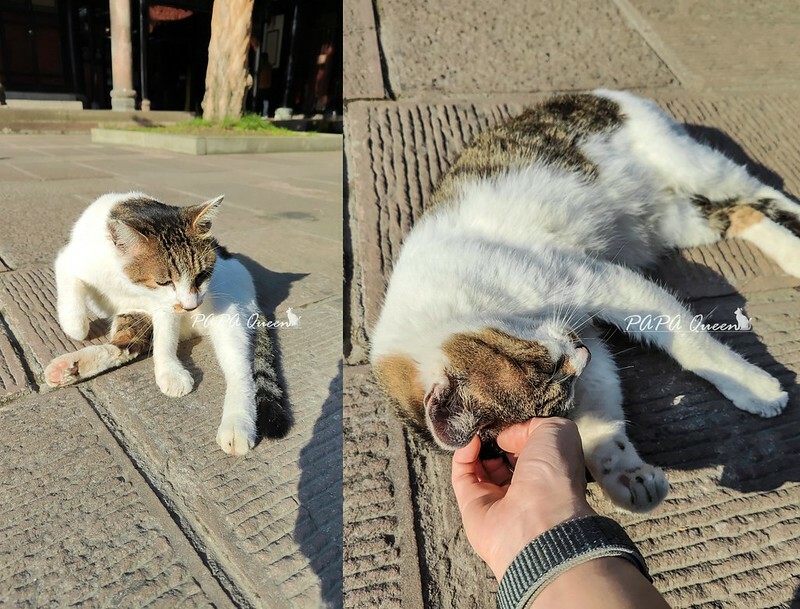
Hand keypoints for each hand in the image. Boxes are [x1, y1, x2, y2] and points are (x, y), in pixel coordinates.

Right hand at [451, 418, 595, 580]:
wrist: (536, 521)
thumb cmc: (554, 475)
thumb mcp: (557, 432)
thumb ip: (531, 424)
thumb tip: (505, 437)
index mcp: (548, 472)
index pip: (529, 447)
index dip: (518, 430)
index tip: (509, 416)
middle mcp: (523, 486)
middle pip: (502, 455)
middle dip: (495, 436)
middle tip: (489, 419)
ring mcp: (495, 497)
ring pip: (480, 464)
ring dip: (477, 442)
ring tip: (477, 425)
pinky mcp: (470, 503)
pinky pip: (462, 473)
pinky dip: (463, 453)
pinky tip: (470, 438)